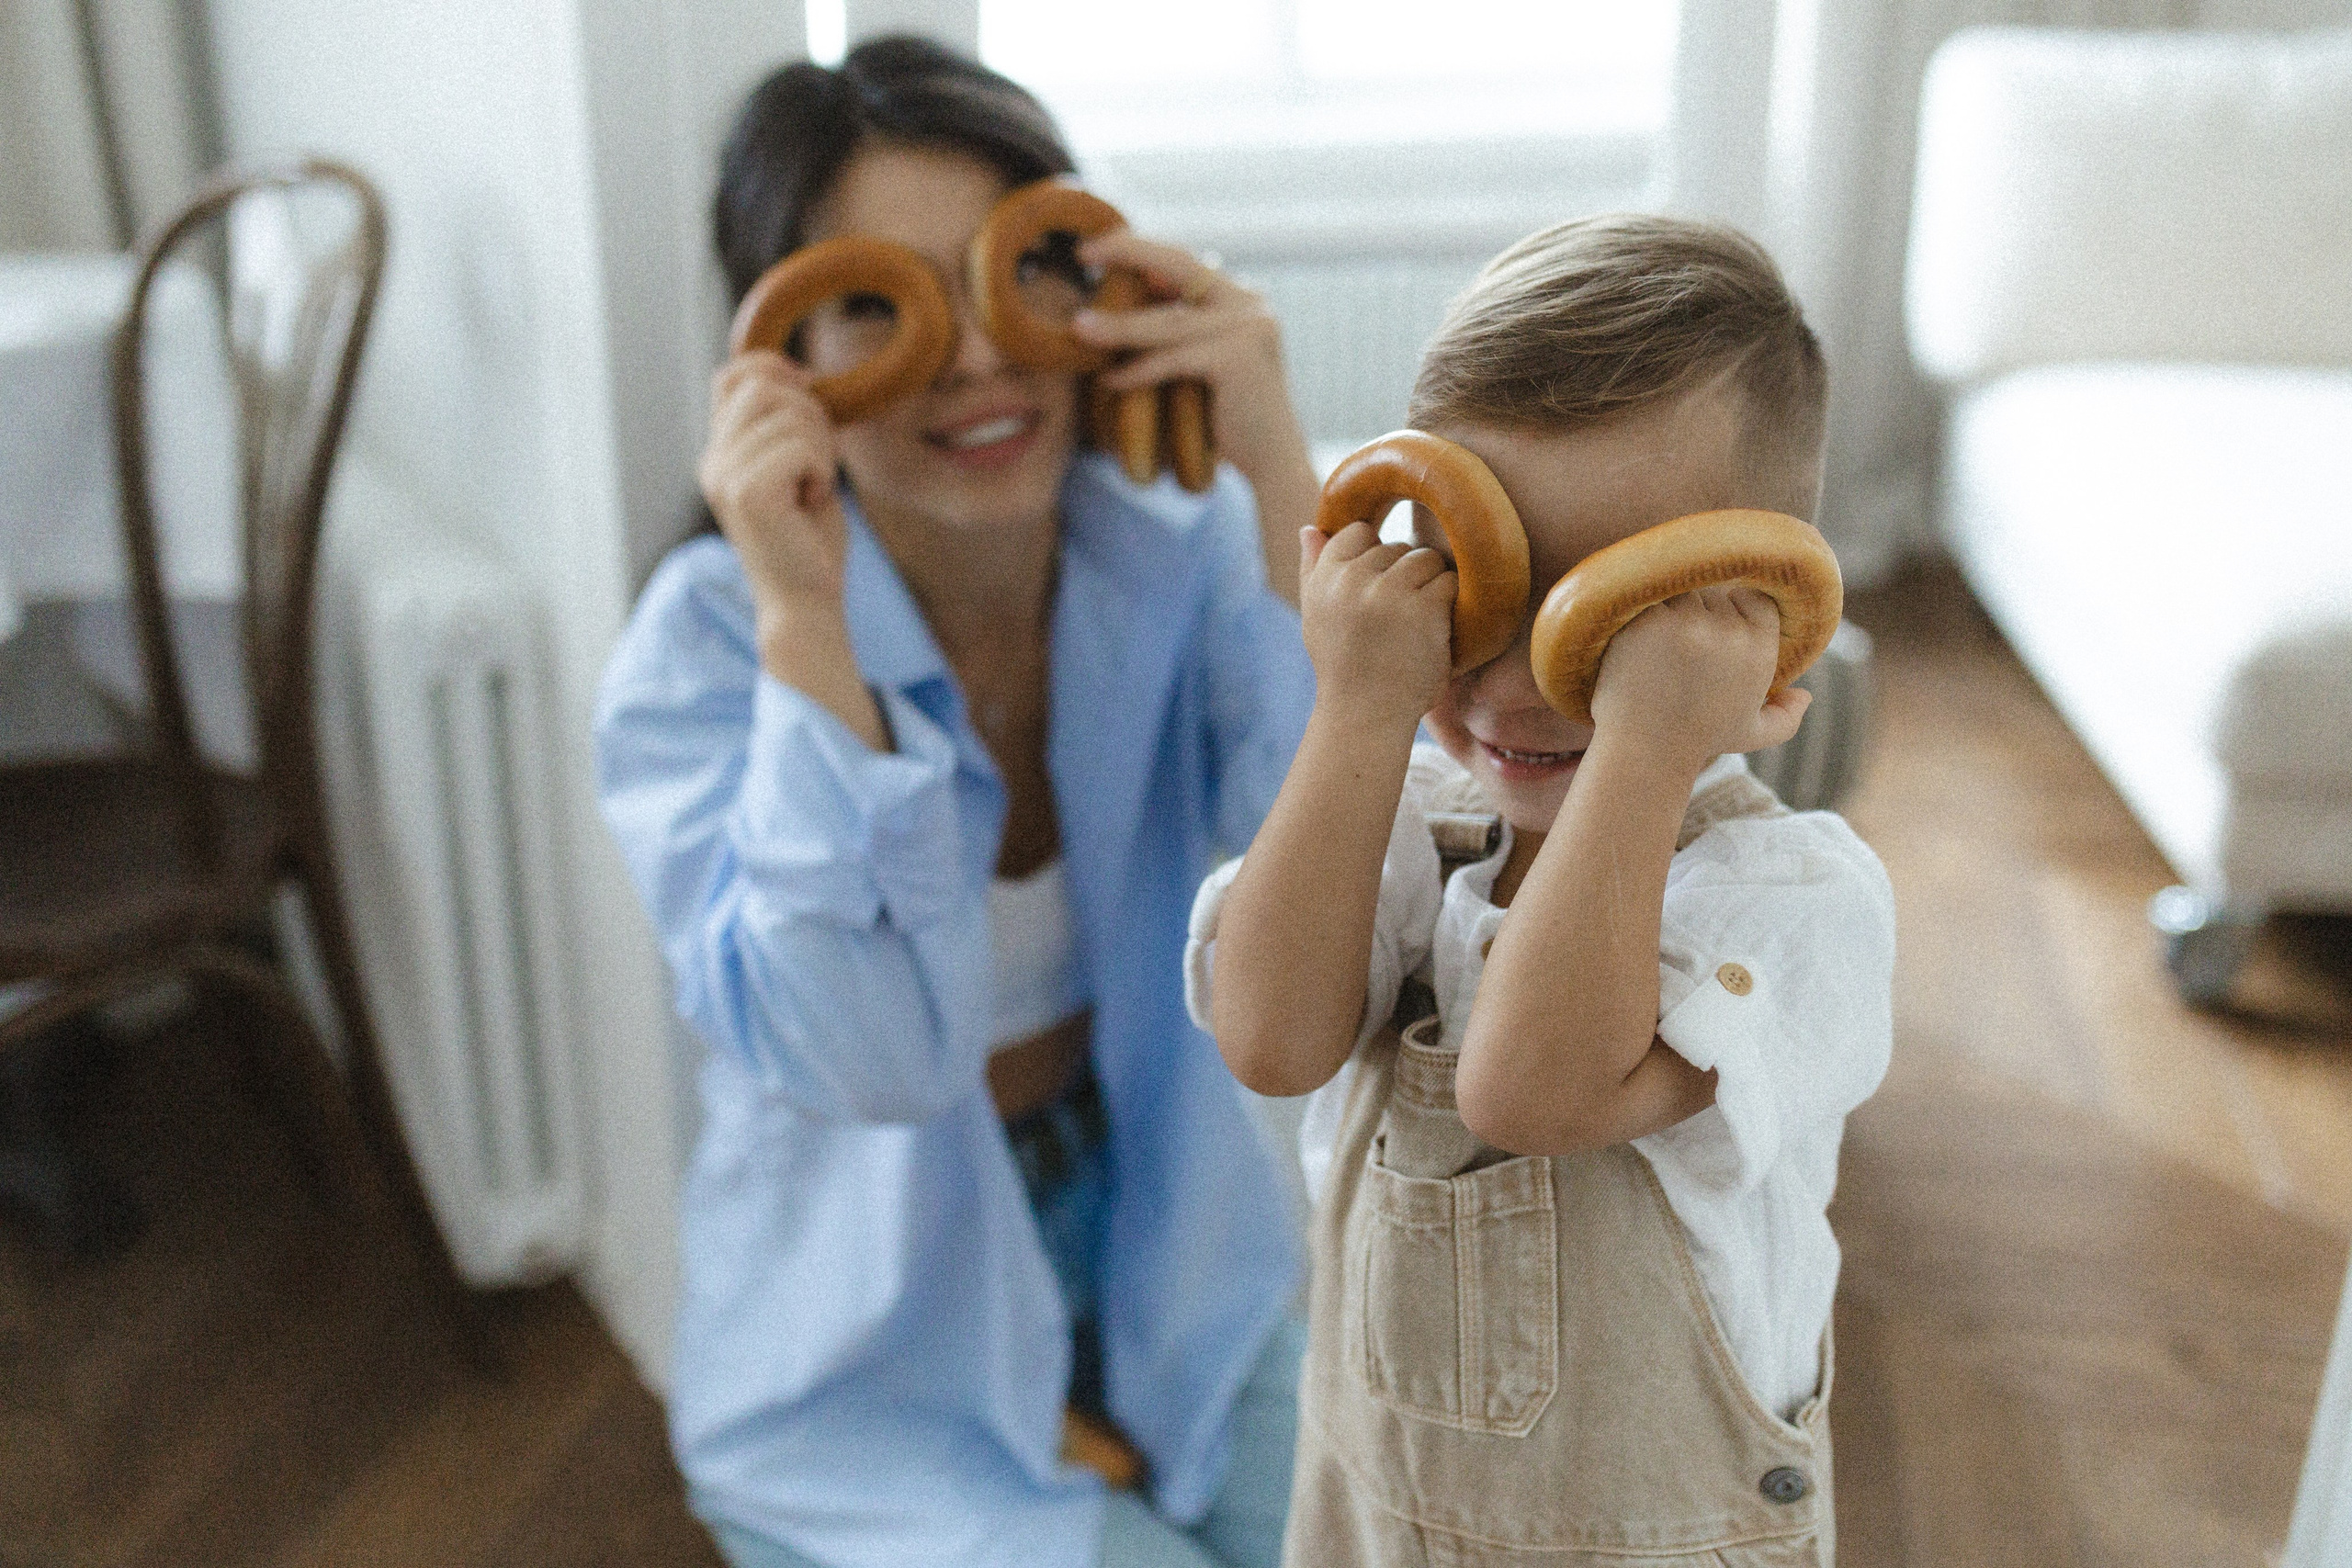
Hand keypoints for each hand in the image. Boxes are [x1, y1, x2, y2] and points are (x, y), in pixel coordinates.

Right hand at [699, 351, 850, 627]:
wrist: (806, 603)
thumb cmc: (810, 541)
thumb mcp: (797, 469)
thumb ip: (786, 426)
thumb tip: (798, 373)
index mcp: (719, 453)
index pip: (732, 376)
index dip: (774, 368)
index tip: (809, 394)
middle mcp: (712, 461)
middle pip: (765, 386)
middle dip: (811, 414)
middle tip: (818, 464)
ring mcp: (724, 476)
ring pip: (791, 415)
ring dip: (822, 448)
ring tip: (813, 488)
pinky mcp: (747, 492)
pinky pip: (802, 446)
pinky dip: (822, 470)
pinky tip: (812, 501)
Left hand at [1068, 232, 1318, 604]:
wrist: (1274, 460)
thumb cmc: (1233, 416)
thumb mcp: (1206, 360)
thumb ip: (1183, 327)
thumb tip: (1137, 289)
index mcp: (1244, 299)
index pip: (1186, 261)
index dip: (1141, 249)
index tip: (1097, 246)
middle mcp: (1251, 305)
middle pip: (1178, 267)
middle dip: (1127, 253)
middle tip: (1083, 253)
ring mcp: (1248, 329)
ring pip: (1167, 322)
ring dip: (1118, 325)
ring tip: (1079, 327)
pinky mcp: (1236, 360)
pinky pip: (1173, 360)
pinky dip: (1139, 371)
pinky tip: (1110, 379)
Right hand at [1300, 522, 1454, 728]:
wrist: (1365, 716)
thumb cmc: (1342, 668)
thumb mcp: (1316, 617)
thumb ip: (1313, 570)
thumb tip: (1310, 527)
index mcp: (1324, 578)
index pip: (1359, 532)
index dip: (1375, 558)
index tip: (1378, 591)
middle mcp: (1353, 580)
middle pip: (1397, 546)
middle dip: (1405, 576)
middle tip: (1400, 617)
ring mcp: (1389, 592)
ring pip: (1426, 559)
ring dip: (1431, 585)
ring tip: (1420, 620)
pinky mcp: (1424, 608)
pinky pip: (1449, 581)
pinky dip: (1450, 602)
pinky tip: (1436, 628)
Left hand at [1589, 586, 1810, 771]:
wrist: (1646, 750)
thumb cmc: (1697, 740)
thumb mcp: (1751, 734)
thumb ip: (1785, 717)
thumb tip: (1805, 695)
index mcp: (1760, 646)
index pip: (1754, 596)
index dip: (1733, 605)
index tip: (1714, 627)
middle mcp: (1731, 632)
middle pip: (1714, 589)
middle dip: (1697, 608)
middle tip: (1679, 642)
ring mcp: (1690, 623)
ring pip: (1681, 589)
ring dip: (1668, 606)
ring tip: (1658, 642)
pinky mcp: (1652, 621)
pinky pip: (1650, 595)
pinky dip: (1643, 610)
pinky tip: (1638, 635)